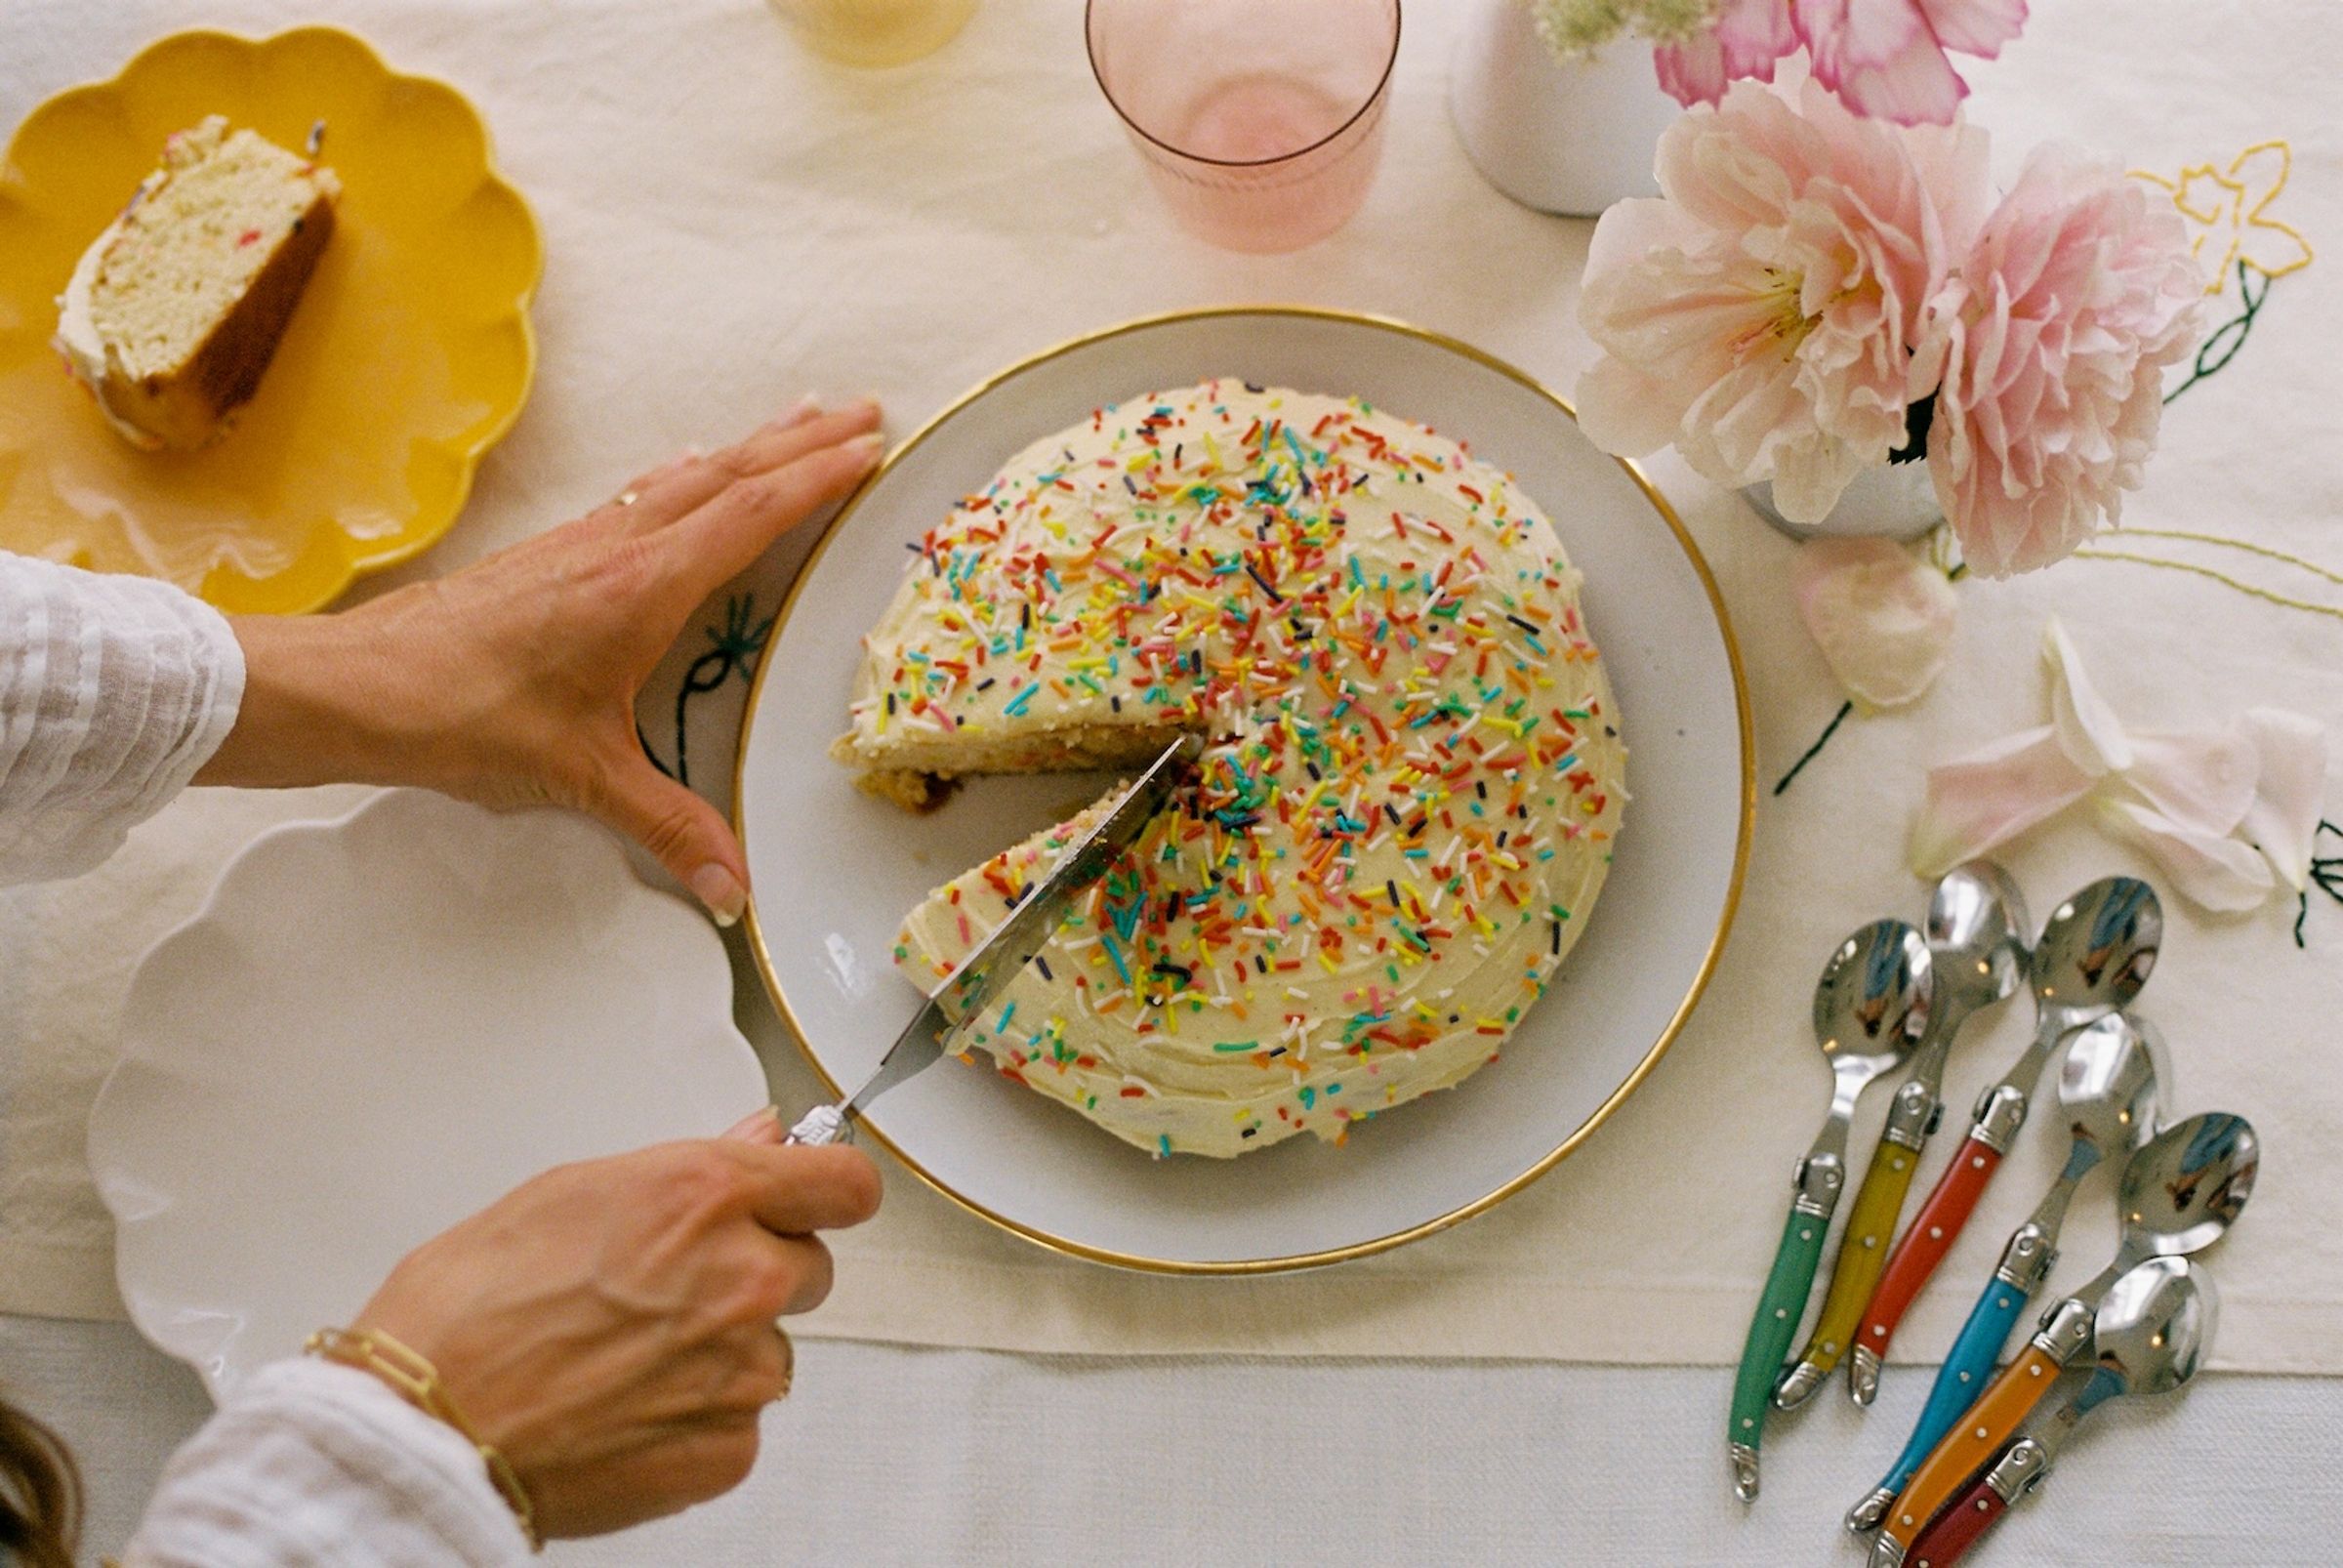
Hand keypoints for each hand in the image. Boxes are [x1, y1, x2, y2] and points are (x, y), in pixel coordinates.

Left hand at [196, 398, 885, 920]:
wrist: (360, 686)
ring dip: (751, 447)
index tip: (871, 446)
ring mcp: (583, 541)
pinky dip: (691, 473)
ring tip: (799, 420)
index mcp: (642, 587)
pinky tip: (689, 471)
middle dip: (802, 441)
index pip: (750, 515)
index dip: (817, 478)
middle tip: (864, 411)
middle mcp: (618, 547)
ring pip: (686, 475)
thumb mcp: (581, 778)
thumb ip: (667, 829)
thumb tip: (734, 893)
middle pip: (729, 474)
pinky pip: (644, 494)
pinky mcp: (552, 553)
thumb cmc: (465, 719)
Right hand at [351, 1115, 879, 1538]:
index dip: (827, 1190)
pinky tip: (626, 1407)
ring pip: (771, 1349)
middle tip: (671, 1288)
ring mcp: (745, 1368)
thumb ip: (687, 1167)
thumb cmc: (469, 1309)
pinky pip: (742, 1421)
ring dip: (723, 1350)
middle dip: (759, 1269)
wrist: (426, 1428)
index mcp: (708, 1196)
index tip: (818, 1197)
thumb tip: (757, 1142)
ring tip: (626, 1356)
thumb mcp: (570, 1192)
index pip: (844, 1182)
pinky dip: (699, 1418)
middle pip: (810, 1265)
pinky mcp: (730, 1447)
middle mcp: (745, 1277)